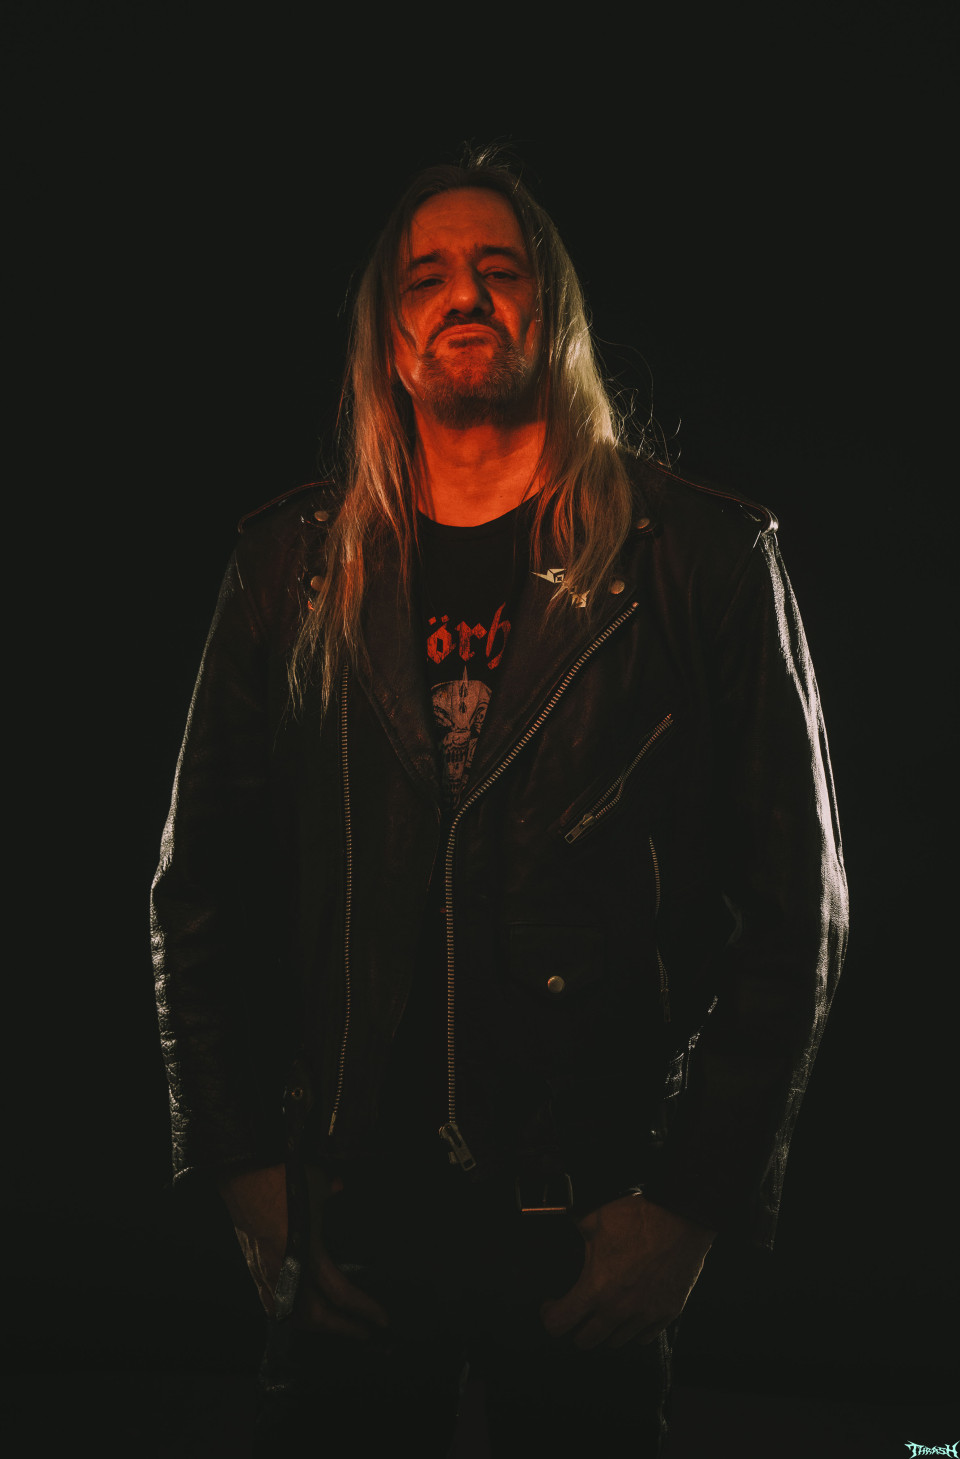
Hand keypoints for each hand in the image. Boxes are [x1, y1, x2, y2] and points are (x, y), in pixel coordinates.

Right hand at [218, 1163, 389, 1339]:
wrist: (240, 1173)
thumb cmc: (280, 1175)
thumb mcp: (316, 1180)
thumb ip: (332, 1189)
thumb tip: (340, 1186)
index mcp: (305, 1251)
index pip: (339, 1292)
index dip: (363, 1309)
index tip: (382, 1319)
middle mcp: (285, 1269)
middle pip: (315, 1316)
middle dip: (342, 1328)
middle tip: (364, 1333)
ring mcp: (266, 1272)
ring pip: (291, 1316)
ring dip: (317, 1325)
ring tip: (338, 1326)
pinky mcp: (254, 1268)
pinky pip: (273, 1304)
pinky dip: (292, 1315)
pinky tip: (302, 1314)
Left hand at [539, 1194, 714, 1349]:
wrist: (681, 1219)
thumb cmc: (637, 1217)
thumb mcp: (594, 1217)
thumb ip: (572, 1227)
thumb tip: (557, 1218)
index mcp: (595, 1289)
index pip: (558, 1324)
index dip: (549, 1315)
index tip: (551, 1304)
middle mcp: (617, 1311)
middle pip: (585, 1342)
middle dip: (575, 1327)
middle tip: (577, 1309)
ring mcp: (643, 1316)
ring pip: (614, 1342)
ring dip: (604, 1330)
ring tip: (603, 1310)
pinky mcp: (665, 1314)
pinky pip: (642, 1337)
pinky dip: (632, 1329)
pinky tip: (629, 1312)